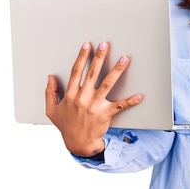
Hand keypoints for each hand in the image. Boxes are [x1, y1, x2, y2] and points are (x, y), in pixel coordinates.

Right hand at [45, 41, 142, 156]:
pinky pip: (120, 105)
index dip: (81, 58)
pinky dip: (130, 101)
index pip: (76, 72)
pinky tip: (139, 95)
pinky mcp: (106, 114)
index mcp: (70, 95)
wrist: (78, 143)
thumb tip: (50, 77)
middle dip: (99, 58)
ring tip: (125, 59)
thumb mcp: (52, 110)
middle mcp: (83, 98)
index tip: (87, 46)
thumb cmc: (66, 126)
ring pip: (107, 84)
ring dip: (117, 70)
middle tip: (105, 45)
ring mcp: (95, 105)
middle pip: (92, 73)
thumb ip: (50, 93)